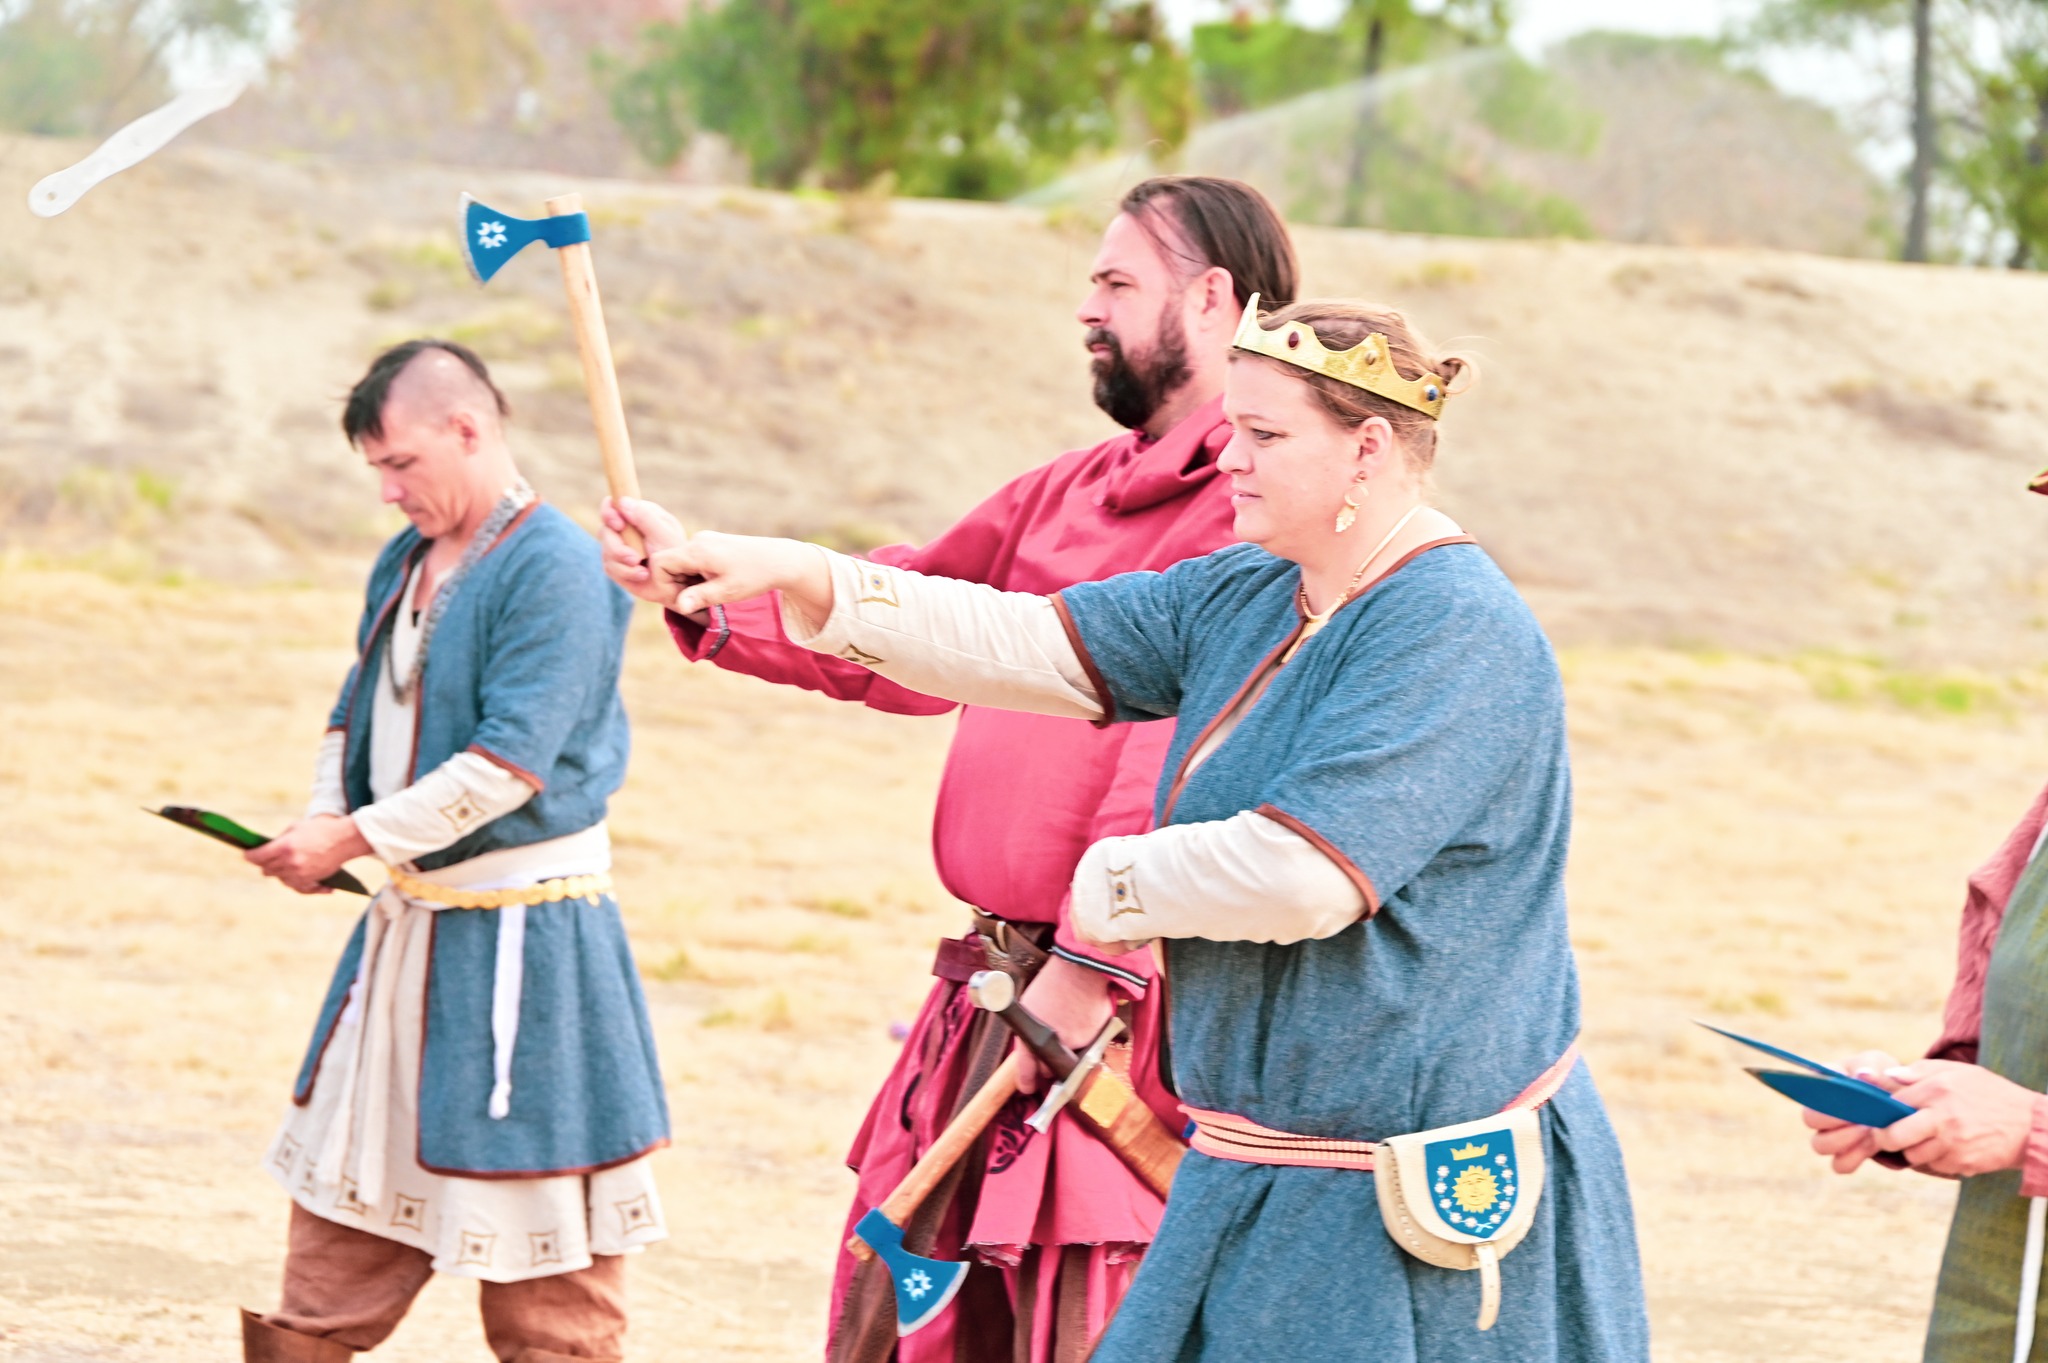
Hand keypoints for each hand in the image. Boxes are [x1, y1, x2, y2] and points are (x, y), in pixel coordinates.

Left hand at [245, 815, 369, 893]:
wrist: (346, 838)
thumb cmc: (321, 828)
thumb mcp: (296, 827)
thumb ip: (280, 840)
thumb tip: (268, 848)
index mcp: (284, 847)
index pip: (257, 857)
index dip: (249, 856)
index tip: (247, 855)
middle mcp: (290, 863)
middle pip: (267, 870)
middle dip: (265, 864)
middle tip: (266, 859)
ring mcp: (301, 874)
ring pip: (281, 879)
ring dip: (281, 873)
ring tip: (286, 866)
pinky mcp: (312, 880)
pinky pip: (299, 888)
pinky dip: (300, 886)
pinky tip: (301, 881)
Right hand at [599, 497, 689, 603]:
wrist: (678, 583)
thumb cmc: (675, 555)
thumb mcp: (664, 535)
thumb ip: (645, 518)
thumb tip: (623, 502)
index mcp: (639, 514)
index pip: (612, 505)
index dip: (609, 513)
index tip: (619, 525)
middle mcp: (626, 529)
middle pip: (605, 531)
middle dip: (617, 548)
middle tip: (635, 559)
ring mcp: (619, 547)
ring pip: (606, 552)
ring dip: (624, 564)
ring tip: (644, 572)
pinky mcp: (616, 565)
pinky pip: (610, 568)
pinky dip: (626, 573)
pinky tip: (642, 575)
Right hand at [642, 531, 834, 623]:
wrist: (780, 560)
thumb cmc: (755, 576)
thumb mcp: (728, 591)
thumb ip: (701, 597)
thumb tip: (680, 607)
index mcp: (697, 550)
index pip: (659, 563)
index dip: (662, 585)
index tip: (681, 601)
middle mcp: (697, 541)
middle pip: (667, 564)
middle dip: (675, 586)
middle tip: (697, 602)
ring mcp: (703, 540)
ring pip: (678, 564)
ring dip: (686, 583)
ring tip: (709, 593)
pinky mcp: (710, 544)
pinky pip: (690, 561)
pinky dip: (694, 576)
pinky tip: (713, 584)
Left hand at [1011, 954, 1117, 1095]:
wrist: (1080, 969)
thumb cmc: (1051, 983)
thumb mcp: (1029, 1005)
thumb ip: (1028, 1030)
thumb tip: (1031, 1047)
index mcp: (1032, 1037)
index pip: (1026, 1070)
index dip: (1026, 1082)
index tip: (1028, 1088)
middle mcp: (1054, 1046)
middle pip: (1049, 1069)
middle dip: (1048, 1063)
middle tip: (1049, 1049)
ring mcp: (1077, 1044)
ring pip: (1071, 1059)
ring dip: (1069, 1050)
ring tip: (1068, 1027)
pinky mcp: (1096, 1039)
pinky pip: (1090, 1045)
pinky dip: (1086, 1037)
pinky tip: (1082, 1020)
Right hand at [1803, 1050, 1899, 1174]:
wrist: (1906, 1105)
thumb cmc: (1887, 1078)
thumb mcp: (1882, 1065)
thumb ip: (1872, 1066)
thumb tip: (1864, 1075)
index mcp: (1824, 1081)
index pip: (1808, 1085)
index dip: (1824, 1090)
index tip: (1850, 1090)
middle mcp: (1820, 1109)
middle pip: (1809, 1118)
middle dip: (1834, 1119)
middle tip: (1861, 1117)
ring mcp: (1831, 1134)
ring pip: (1819, 1145)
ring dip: (1843, 1140)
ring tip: (1870, 1131)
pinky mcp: (1846, 1155)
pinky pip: (1840, 1165)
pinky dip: (1854, 1158)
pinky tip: (1873, 1147)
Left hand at [1870, 1059, 2039, 1178]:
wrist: (2031, 1125)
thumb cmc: (1990, 1094)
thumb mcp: (1958, 1071)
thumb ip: (1920, 1071)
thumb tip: (1888, 1075)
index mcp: (1937, 1090)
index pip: (1892, 1103)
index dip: (1882, 1110)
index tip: (1881, 1114)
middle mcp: (1942, 1117)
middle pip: (1893, 1136)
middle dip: (1884, 1137)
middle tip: (1887, 1135)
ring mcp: (1952, 1143)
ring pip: (1911, 1154)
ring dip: (1912, 1149)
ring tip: (1926, 1138)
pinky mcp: (1962, 1163)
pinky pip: (1934, 1165)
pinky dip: (1935, 1159)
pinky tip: (1948, 1147)